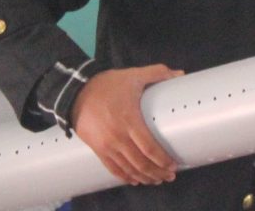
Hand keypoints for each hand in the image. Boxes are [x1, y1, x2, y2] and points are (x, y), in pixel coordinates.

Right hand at [70, 65, 182, 184]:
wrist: (75, 92)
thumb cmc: (107, 85)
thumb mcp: (133, 75)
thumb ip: (157, 73)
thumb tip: (179, 73)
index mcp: (130, 121)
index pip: (149, 148)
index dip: (162, 160)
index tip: (173, 165)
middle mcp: (119, 138)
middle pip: (141, 163)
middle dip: (157, 173)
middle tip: (170, 176)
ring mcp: (107, 146)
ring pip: (128, 169)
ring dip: (144, 178)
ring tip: (156, 180)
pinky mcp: (97, 149)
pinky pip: (113, 168)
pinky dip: (125, 177)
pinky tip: (135, 180)